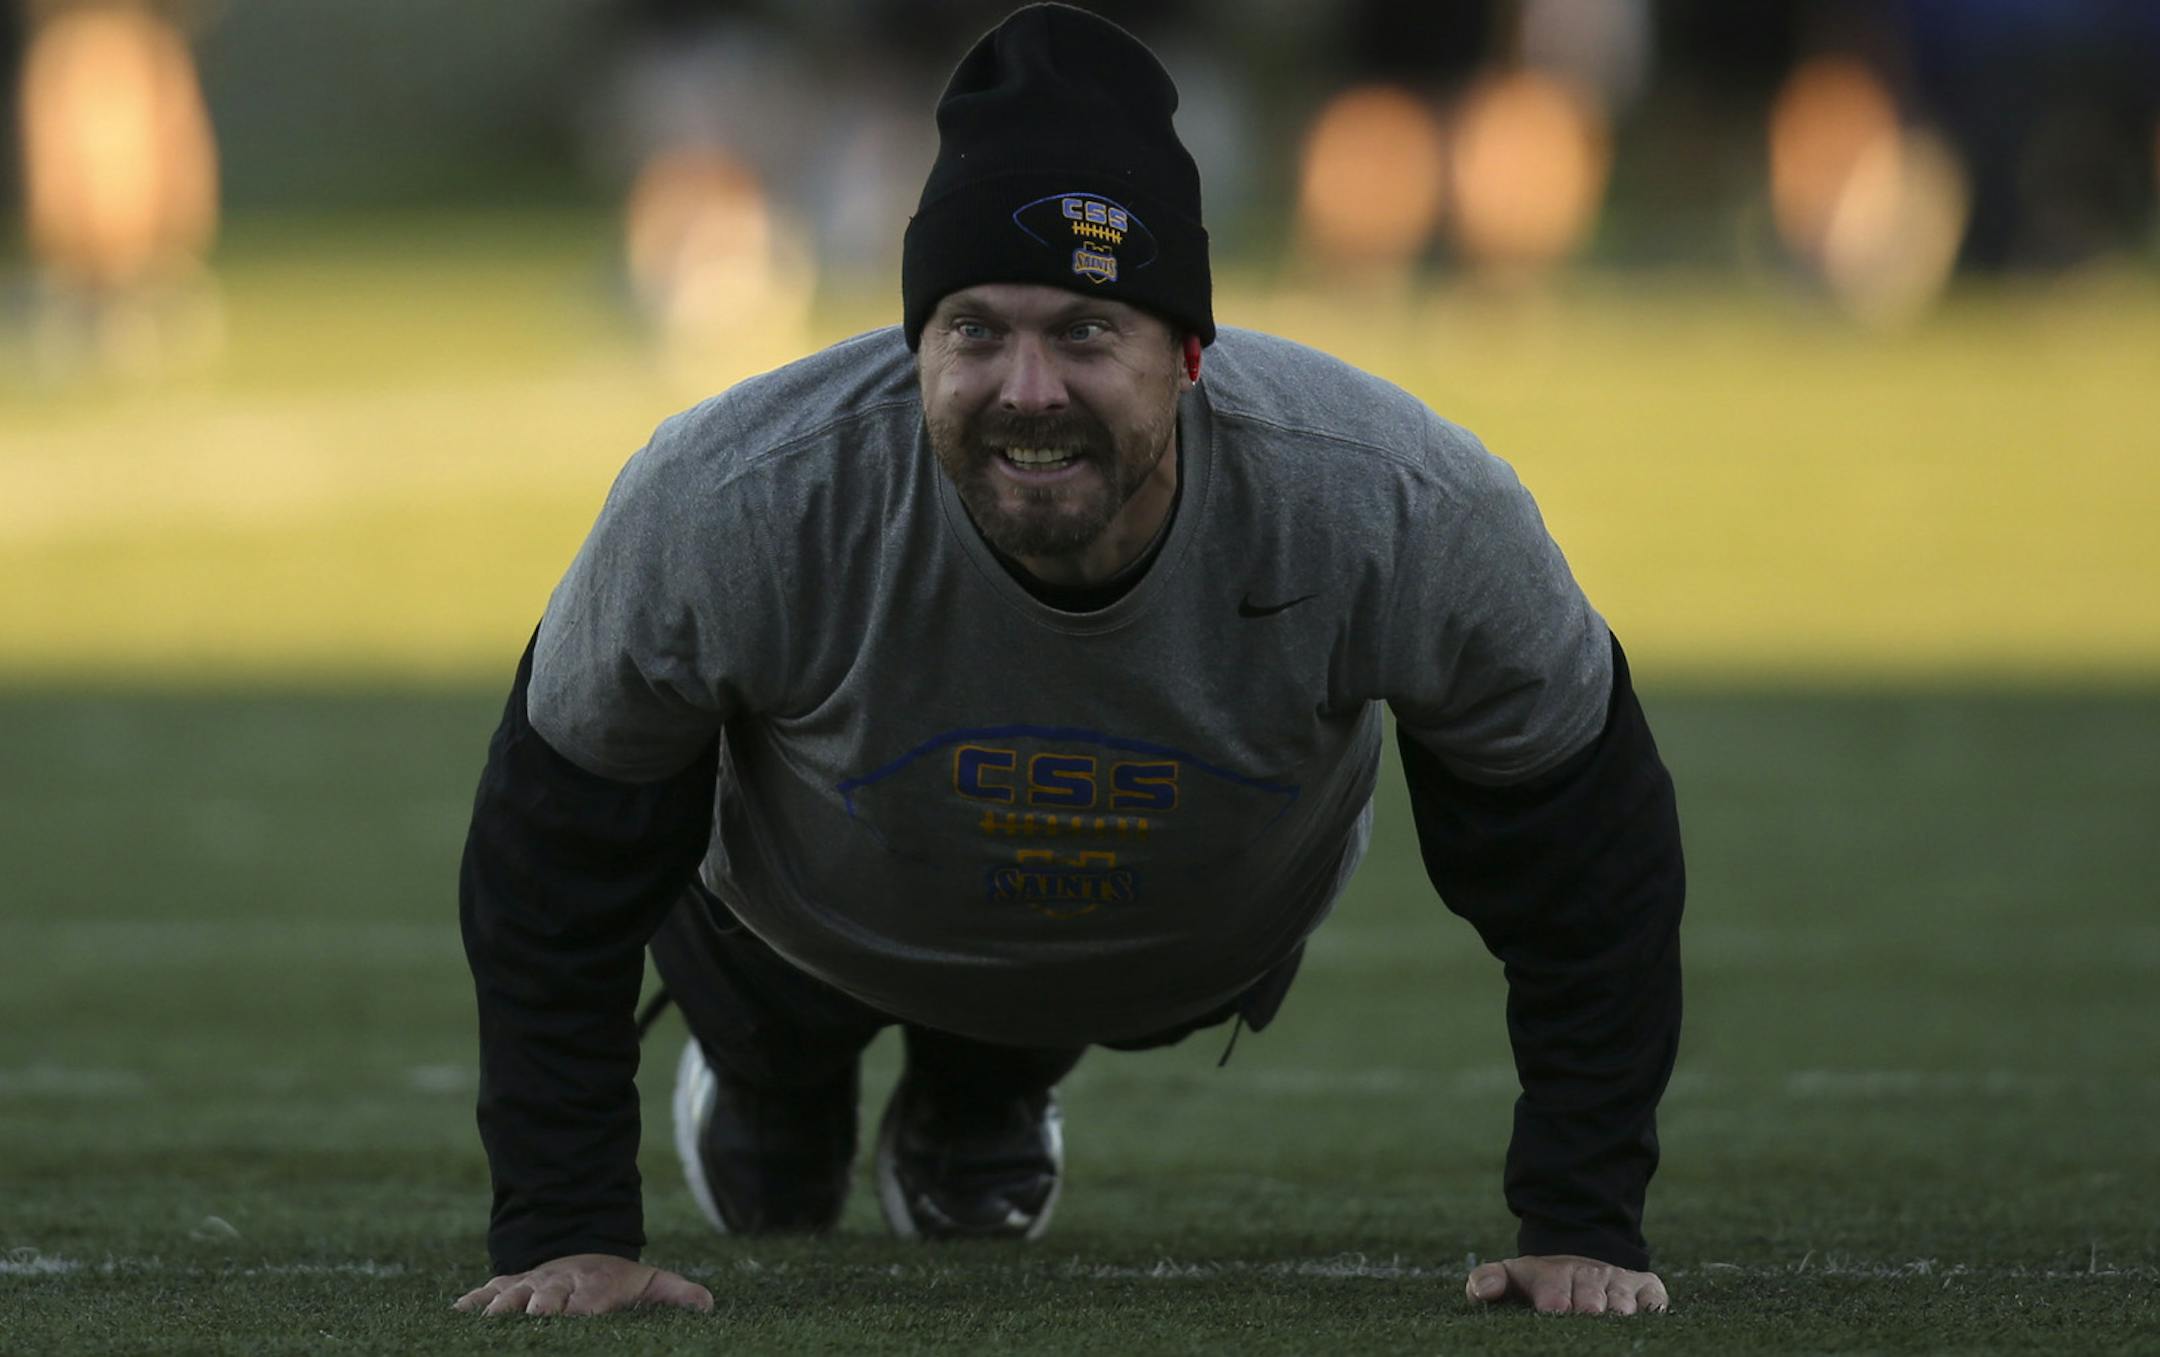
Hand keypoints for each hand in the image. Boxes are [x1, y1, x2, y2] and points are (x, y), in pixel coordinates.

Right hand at [453, 1252, 713, 1317]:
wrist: (581, 1248)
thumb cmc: (616, 1280)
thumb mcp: (649, 1283)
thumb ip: (676, 1294)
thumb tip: (709, 1304)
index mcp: (594, 1287)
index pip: (588, 1301)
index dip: (582, 1310)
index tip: (579, 1317)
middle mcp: (560, 1284)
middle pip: (547, 1297)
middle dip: (539, 1308)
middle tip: (531, 1319)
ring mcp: (531, 1284)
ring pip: (512, 1294)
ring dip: (501, 1306)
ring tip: (491, 1320)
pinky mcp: (508, 1285)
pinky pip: (486, 1291)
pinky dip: (472, 1301)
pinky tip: (456, 1314)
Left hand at [1465, 1254, 1668, 1315]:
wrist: (1582, 1257)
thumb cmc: (1542, 1281)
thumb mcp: (1512, 1276)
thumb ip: (1488, 1280)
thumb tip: (1482, 1290)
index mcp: (1554, 1275)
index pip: (1554, 1288)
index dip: (1555, 1300)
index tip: (1552, 1309)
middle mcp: (1588, 1276)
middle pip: (1591, 1297)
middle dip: (1588, 1308)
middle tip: (1585, 1315)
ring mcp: (1619, 1283)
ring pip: (1622, 1299)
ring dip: (1619, 1309)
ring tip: (1614, 1317)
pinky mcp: (1646, 1288)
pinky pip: (1654, 1298)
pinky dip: (1652, 1307)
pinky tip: (1648, 1316)